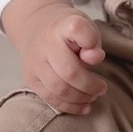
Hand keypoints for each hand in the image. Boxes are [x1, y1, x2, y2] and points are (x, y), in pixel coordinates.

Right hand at [1, 0, 108, 114]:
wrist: (34, 27)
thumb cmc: (67, 30)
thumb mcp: (84, 26)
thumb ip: (92, 40)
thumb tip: (96, 58)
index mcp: (63, 25)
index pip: (77, 28)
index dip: (90, 39)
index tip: (97, 50)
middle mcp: (45, 42)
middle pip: (70, 71)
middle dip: (91, 85)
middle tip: (102, 88)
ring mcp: (34, 62)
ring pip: (60, 89)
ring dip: (81, 98)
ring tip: (94, 96)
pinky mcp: (30, 78)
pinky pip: (50, 98)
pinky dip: (70, 106)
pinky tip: (84, 106)